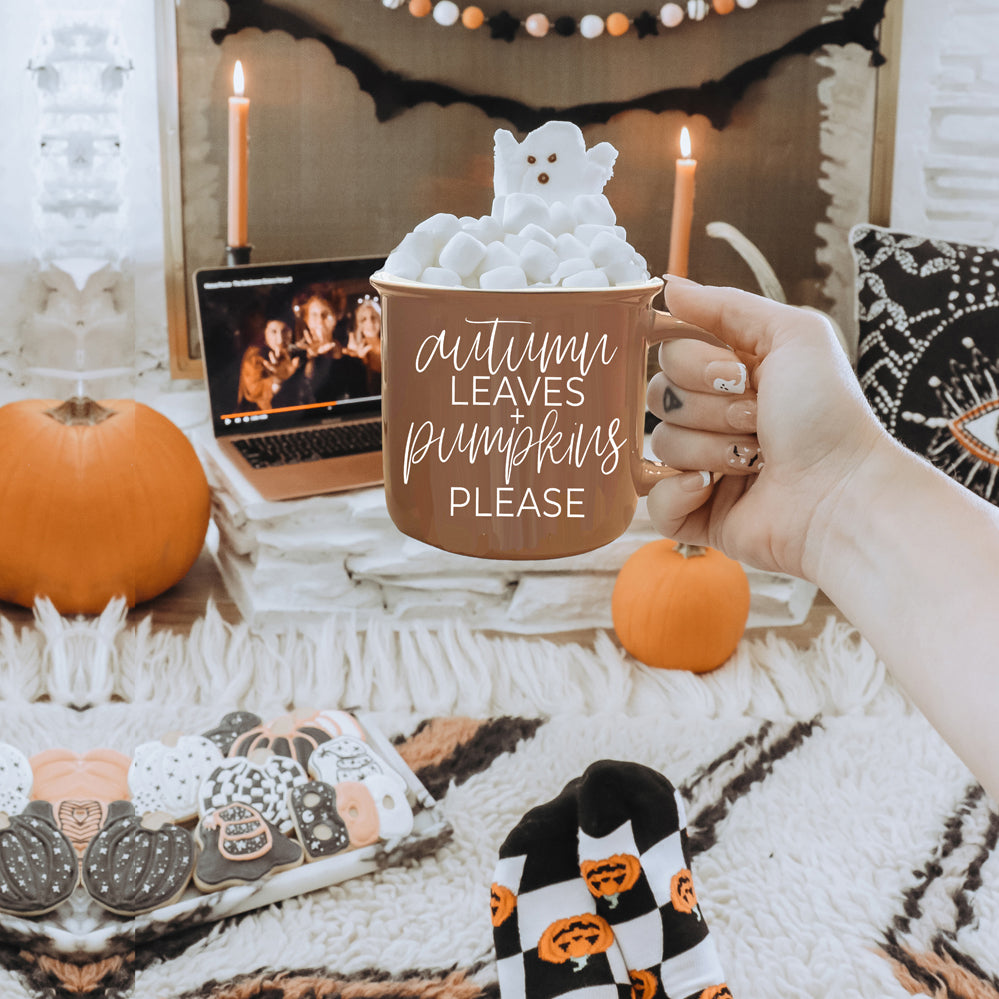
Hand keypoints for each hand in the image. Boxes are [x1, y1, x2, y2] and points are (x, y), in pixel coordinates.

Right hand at [645, 278, 887, 579]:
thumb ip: (726, 306)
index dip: (695, 363)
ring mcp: (703, 466)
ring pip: (661, 445)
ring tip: (754, 459)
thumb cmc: (827, 413)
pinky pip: (653, 499)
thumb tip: (667, 288)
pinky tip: (714, 489)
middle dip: (708, 407)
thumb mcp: (792, 334)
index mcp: (731, 376)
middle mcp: (714, 418)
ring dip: (710, 449)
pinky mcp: (696, 514)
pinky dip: (679, 494)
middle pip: (661, 396)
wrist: (841, 492)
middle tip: (755, 419)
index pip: (672, 354)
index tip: (736, 373)